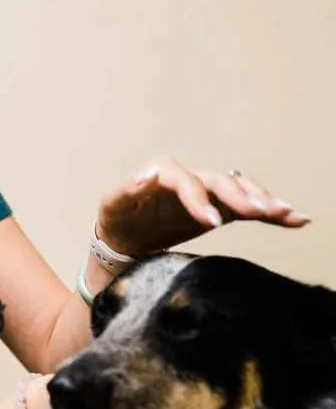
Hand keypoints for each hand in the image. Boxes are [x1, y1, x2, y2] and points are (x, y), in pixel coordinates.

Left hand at [96, 155, 310, 256]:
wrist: (125, 236)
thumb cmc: (117, 218)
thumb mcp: (113, 205)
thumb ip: (127, 190)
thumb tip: (146, 174)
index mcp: (162, 172)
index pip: (185, 180)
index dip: (199, 198)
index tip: (210, 221)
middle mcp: (189, 178)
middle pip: (218, 182)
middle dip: (238, 196)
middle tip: (259, 213)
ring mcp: (206, 192)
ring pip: (238, 190)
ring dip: (261, 200)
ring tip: (285, 213)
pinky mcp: (218, 209)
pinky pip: (246, 208)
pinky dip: (269, 212)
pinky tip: (295, 219)